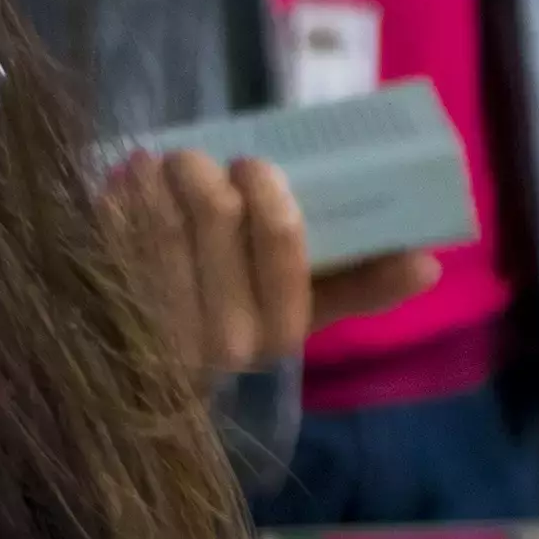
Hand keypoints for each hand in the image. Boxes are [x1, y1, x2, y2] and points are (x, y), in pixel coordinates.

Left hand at [103, 151, 437, 384]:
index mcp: (281, 331)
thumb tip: (430, 264)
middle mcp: (223, 341)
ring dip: (159, 176)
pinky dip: (118, 199)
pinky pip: (112, 231)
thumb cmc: (237, 322)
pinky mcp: (108, 314)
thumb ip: (362, 286)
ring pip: (162, 216)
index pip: (283, 236)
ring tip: (159, 168)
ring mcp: (161, 331)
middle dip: (204, 169)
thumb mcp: (302, 309)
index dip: (267, 189)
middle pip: (217, 212)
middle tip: (196, 159)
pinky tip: (124, 192)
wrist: (144, 379)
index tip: (254, 164)